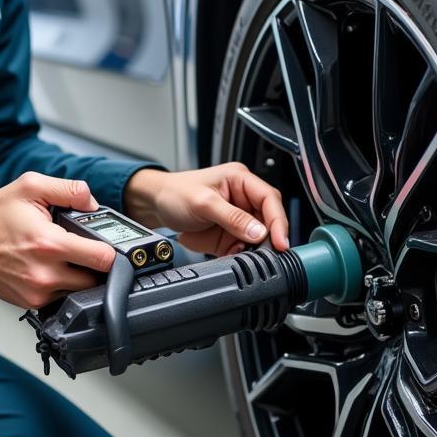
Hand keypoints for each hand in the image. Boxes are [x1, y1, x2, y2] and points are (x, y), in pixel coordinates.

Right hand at [0, 172, 116, 309]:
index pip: (103, 258)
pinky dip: (61, 285)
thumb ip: (69, 190)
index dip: (112, 251)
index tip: (109, 245)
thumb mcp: (31, 186)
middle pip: (96, 279)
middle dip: (95, 264)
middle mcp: (45, 273)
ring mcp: (37, 292)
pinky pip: (60, 298)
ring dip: (78, 276)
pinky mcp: (29, 302)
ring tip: (63, 256)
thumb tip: (93, 203)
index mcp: (50, 244)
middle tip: (84, 248)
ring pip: (79, 291)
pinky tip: (49, 267)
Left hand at [124, 163, 288, 255]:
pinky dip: (242, 254)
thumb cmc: (175, 192)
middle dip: (269, 237)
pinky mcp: (229, 234)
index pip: (270, 199)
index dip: (278, 221)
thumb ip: (232, 217)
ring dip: (256, 249)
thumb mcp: (203, 203)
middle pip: (269, 219)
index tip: (280, 241)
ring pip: (259, 237)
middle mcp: (242, 198)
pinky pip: (244, 247)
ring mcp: (237, 217)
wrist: (155, 205)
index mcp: (240, 180)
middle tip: (268, 253)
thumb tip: (258, 232)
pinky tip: (234, 256)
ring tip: (246, 254)